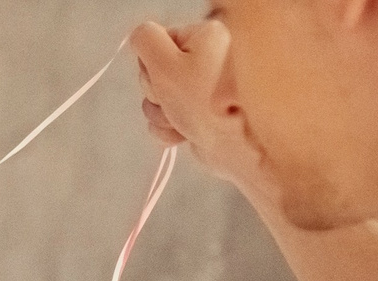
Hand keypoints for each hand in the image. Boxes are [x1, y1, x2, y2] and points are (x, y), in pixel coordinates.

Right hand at [131, 20, 268, 199]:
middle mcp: (208, 57)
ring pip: (160, 98)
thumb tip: (139, 36)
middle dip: (157, 94)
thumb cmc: (206, 105)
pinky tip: (182, 134)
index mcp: (205, 36)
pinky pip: (170, 118)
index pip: (156, 43)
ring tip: (182, 121)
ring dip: (162, 115)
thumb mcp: (166, 65)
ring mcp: (205, 87)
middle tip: (176, 102)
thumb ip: (146, 42)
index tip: (164, 80)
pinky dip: (170, 129)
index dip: (151, 67)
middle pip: (156, 72)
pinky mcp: (201, 112)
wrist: (239, 147)